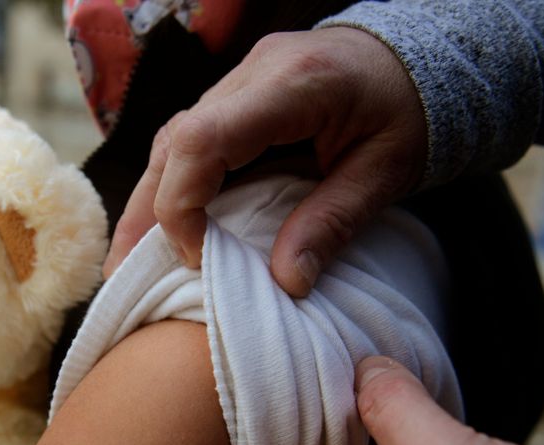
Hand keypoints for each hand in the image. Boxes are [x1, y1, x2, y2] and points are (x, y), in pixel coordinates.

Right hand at [107, 27, 427, 296]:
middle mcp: (254, 72)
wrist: (418, 61)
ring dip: (149, 201)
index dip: (183, 203)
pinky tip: (162, 225)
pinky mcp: (237, 94)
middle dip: (147, 212)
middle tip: (125, 275)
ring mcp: (240, 79)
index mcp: (293, 84)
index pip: (205, 138)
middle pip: (174, 138)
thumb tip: (285, 283)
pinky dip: (171, 184)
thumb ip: (333, 223)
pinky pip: (189, 138)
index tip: (197, 257)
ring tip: (129, 260)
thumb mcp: (386, 173)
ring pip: (171, 138)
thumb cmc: (409, 114)